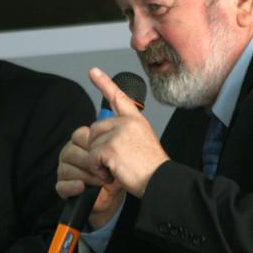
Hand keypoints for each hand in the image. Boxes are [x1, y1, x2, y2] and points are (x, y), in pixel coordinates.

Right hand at [56, 125, 125, 229]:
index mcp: (80, 141)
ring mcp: (64, 170)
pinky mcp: (63, 187)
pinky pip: (61, 185)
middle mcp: (70, 153)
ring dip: (85, 175)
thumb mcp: (122, 144)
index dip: (93, 145)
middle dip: (89, 162)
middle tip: (106, 169)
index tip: (108, 154)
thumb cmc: (119, 167)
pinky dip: (72, 186)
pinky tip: (82, 186)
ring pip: (66, 169)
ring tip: (101, 180)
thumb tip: (116, 98)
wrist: (119, 191)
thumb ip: (119, 117)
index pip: (78, 136)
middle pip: (71, 152)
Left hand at [88, 68, 169, 198]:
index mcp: (136, 120)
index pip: (118, 97)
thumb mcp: (142, 142)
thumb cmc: (152, 168)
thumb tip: (103, 134)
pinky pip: (92, 157)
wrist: (160, 181)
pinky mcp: (111, 147)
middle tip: (116, 160)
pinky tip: (113, 174)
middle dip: (98, 147)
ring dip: (99, 161)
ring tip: (118, 168)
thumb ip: (125, 133)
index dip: (104, 83)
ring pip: (92, 144)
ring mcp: (119, 133)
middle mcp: (127, 123)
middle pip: (95, 128)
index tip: (93, 71)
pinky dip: (98, 169)